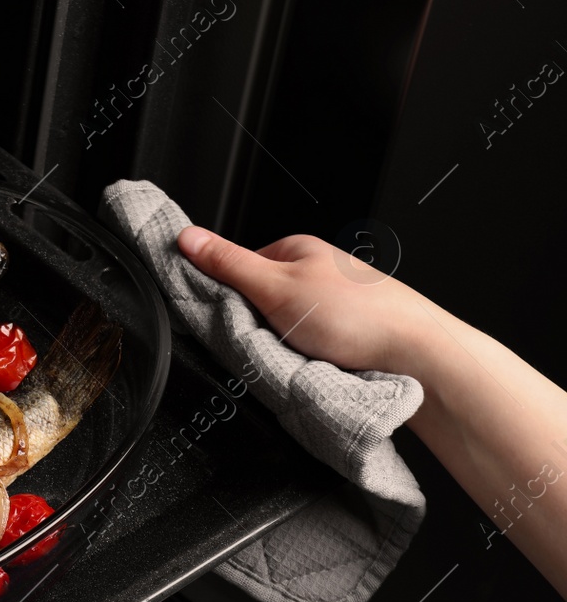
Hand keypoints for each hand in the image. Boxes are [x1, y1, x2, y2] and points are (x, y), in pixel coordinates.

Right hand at [180, 226, 566, 599]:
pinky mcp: (345, 334)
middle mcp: (317, 272)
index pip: (238, 266)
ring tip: (290, 354)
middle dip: (252, 323)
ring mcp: (333, 304)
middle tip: (258, 338)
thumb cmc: (358, 317)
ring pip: (282, 327)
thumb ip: (227, 263)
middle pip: (258, 299)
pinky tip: (309, 365)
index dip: (223, 293)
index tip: (218, 312)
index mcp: (298, 249)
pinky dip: (302, 358)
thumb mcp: (275, 287)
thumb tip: (186, 236)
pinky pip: (306, 347)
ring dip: (278, 345)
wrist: (415, 355)